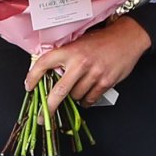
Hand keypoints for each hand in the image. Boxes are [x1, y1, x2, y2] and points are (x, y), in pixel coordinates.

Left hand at [25, 15, 151, 114]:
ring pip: (75, 97)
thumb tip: (48, 75)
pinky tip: (87, 93)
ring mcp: (94, 74)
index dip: (33, 76)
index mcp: (70, 51)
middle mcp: (80, 63)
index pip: (44, 63)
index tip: (29, 87)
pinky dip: (86, 100)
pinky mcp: (105, 82)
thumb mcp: (78, 43)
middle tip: (41, 117)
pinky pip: (89, 100)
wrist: (127, 38)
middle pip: (59, 91)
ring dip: (74, 97)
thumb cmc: (101, 41)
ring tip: (79, 87)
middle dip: (48, 107)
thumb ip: (65, 57)